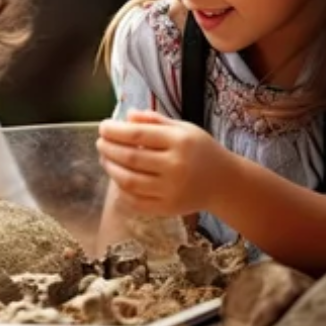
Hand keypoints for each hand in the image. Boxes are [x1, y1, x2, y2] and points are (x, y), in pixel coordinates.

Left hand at [96, 109, 230, 216]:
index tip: (103, 127)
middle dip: (109, 149)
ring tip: (105, 159)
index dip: (115, 131)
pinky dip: (121, 192)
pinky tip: (117, 180)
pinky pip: (136, 202)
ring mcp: (171, 190)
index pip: (138, 134)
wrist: (224, 183)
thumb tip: (127, 116)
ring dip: (111, 169)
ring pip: (129, 181)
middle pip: (131, 157)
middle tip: (100, 143)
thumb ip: (155, 121)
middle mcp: (175, 166)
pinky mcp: (168, 209)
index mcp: (180, 142)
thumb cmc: (201, 151)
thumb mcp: (184, 128)